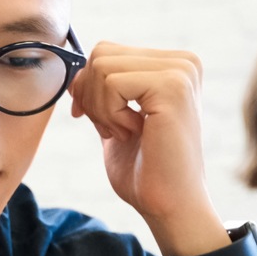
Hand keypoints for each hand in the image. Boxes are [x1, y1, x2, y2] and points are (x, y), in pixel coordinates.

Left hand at [68, 42, 224, 254]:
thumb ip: (100, 94)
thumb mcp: (114, 121)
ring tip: (126, 133)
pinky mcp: (173, 86)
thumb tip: (73, 75)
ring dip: (101, 108)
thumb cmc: (144, 170)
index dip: (87, 87)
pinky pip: (111, 83)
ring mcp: (181, 71)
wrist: (169, 204)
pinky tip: (134, 133)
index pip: (106, 52)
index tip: (97, 120)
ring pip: (102, 67)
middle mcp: (183, 61)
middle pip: (101, 54)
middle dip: (91, 96)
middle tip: (114, 130)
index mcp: (172, 65)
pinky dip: (109, 114)